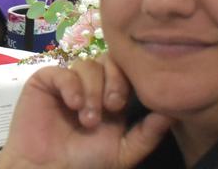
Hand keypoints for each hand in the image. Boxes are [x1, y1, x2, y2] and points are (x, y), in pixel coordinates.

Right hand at [0, 57, 173, 168]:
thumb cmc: (85, 163)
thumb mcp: (124, 151)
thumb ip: (148, 133)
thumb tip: (172, 112)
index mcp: (112, 97)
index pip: (126, 71)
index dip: (129, 78)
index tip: (123, 104)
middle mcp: (92, 85)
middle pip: (108, 60)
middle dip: (114, 81)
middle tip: (111, 106)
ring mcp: (68, 81)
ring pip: (86, 64)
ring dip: (91, 90)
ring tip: (87, 119)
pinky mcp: (45, 81)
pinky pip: (62, 71)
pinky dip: (70, 85)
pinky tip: (73, 105)